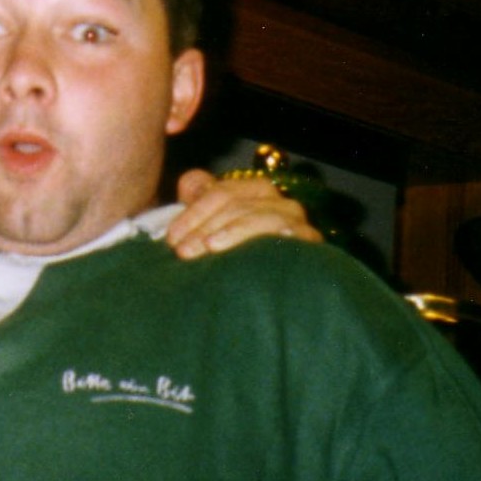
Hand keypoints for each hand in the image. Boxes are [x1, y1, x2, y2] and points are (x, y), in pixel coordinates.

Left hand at [166, 168, 321, 259]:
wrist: (270, 300)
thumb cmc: (235, 263)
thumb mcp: (211, 230)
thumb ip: (200, 200)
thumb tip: (191, 181)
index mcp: (253, 192)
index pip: (219, 192)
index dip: (192, 213)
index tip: (171, 238)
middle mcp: (277, 201)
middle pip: (236, 202)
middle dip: (203, 226)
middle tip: (181, 250)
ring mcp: (296, 218)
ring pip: (258, 215)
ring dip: (228, 232)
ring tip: (205, 250)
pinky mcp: (309, 239)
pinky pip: (283, 231)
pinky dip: (254, 237)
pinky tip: (236, 251)